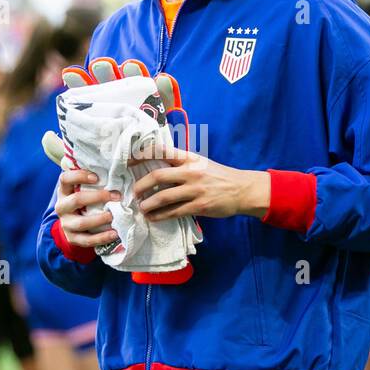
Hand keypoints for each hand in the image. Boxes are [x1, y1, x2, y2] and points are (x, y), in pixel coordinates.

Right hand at [54, 167, 121, 247]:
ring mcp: (66, 224)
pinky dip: (101, 238)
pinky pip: (87, 240)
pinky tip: (114, 234)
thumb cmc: (84, 202)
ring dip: (99, 219)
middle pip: (76, 200)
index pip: (65, 179)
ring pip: (81, 223)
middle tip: (116, 196)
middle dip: (98, 197)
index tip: (97, 177)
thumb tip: (112, 167)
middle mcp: (62, 207)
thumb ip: (92, 181)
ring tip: (113, 216)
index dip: (79, 176)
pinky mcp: (73, 238)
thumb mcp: (82, 190)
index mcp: (64, 191)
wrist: (73, 226)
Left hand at [130, 145, 269, 221]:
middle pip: (158, 176)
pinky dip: (160, 216)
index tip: (128, 160)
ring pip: (163, 197)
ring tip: (141, 208)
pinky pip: (174, 212)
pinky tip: (152, 218)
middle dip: (141, 185)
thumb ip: (180, 162)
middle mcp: (190, 171)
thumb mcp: (200, 162)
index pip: (161, 151)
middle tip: (133, 193)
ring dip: (148, 204)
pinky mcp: (199, 206)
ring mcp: (195, 189)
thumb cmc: (217, 175)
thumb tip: (155, 166)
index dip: (142, 154)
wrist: (242, 189)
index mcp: (189, 158)